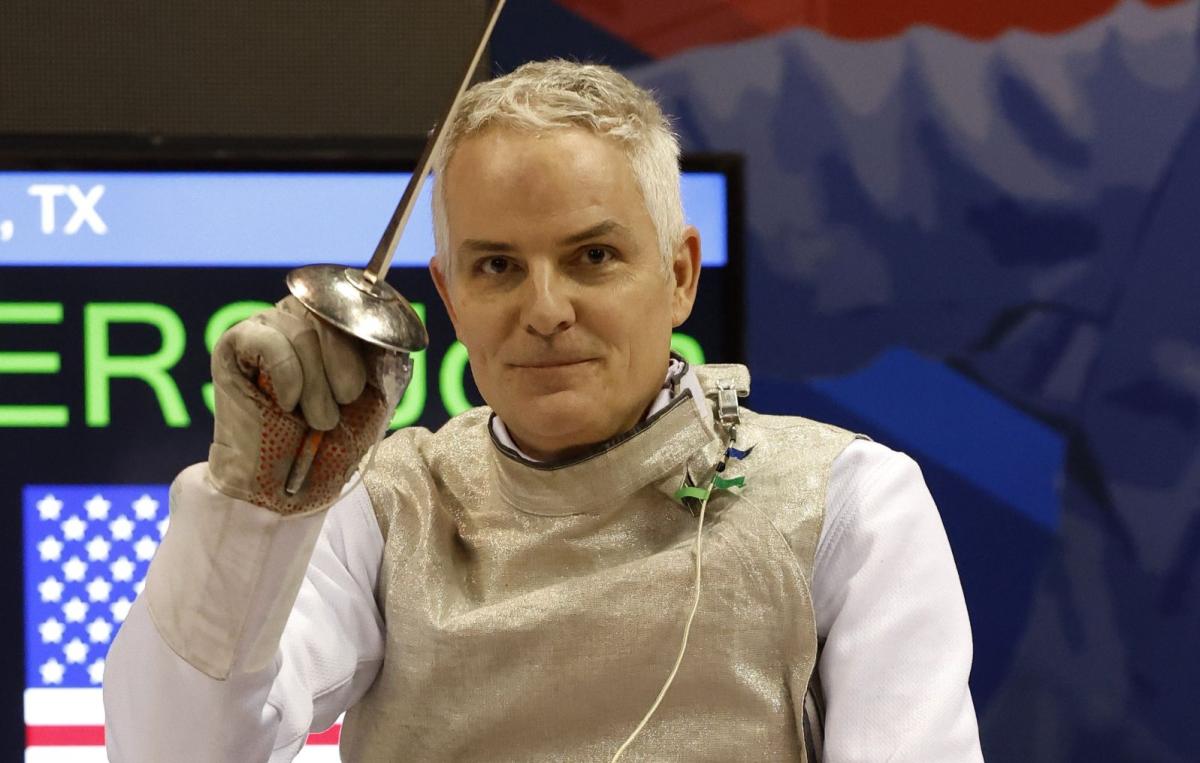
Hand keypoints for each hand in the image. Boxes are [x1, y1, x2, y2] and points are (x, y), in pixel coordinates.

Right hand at [207, 296, 409, 514]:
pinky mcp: (232, 345)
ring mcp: (263, 327)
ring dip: (316, 385)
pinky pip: (268, 341)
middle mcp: (296, 317)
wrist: (288, 485)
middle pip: (329, 315)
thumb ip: (385, 358)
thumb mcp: (373, 397)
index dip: (365, 335)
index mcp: (331, 325)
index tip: (365, 379)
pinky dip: (287, 377)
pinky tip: (286, 403)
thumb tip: (393, 327)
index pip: (353, 305)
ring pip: (302, 332)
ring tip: (317, 419)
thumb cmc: (331, 441)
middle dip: (343, 367)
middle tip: (343, 403)